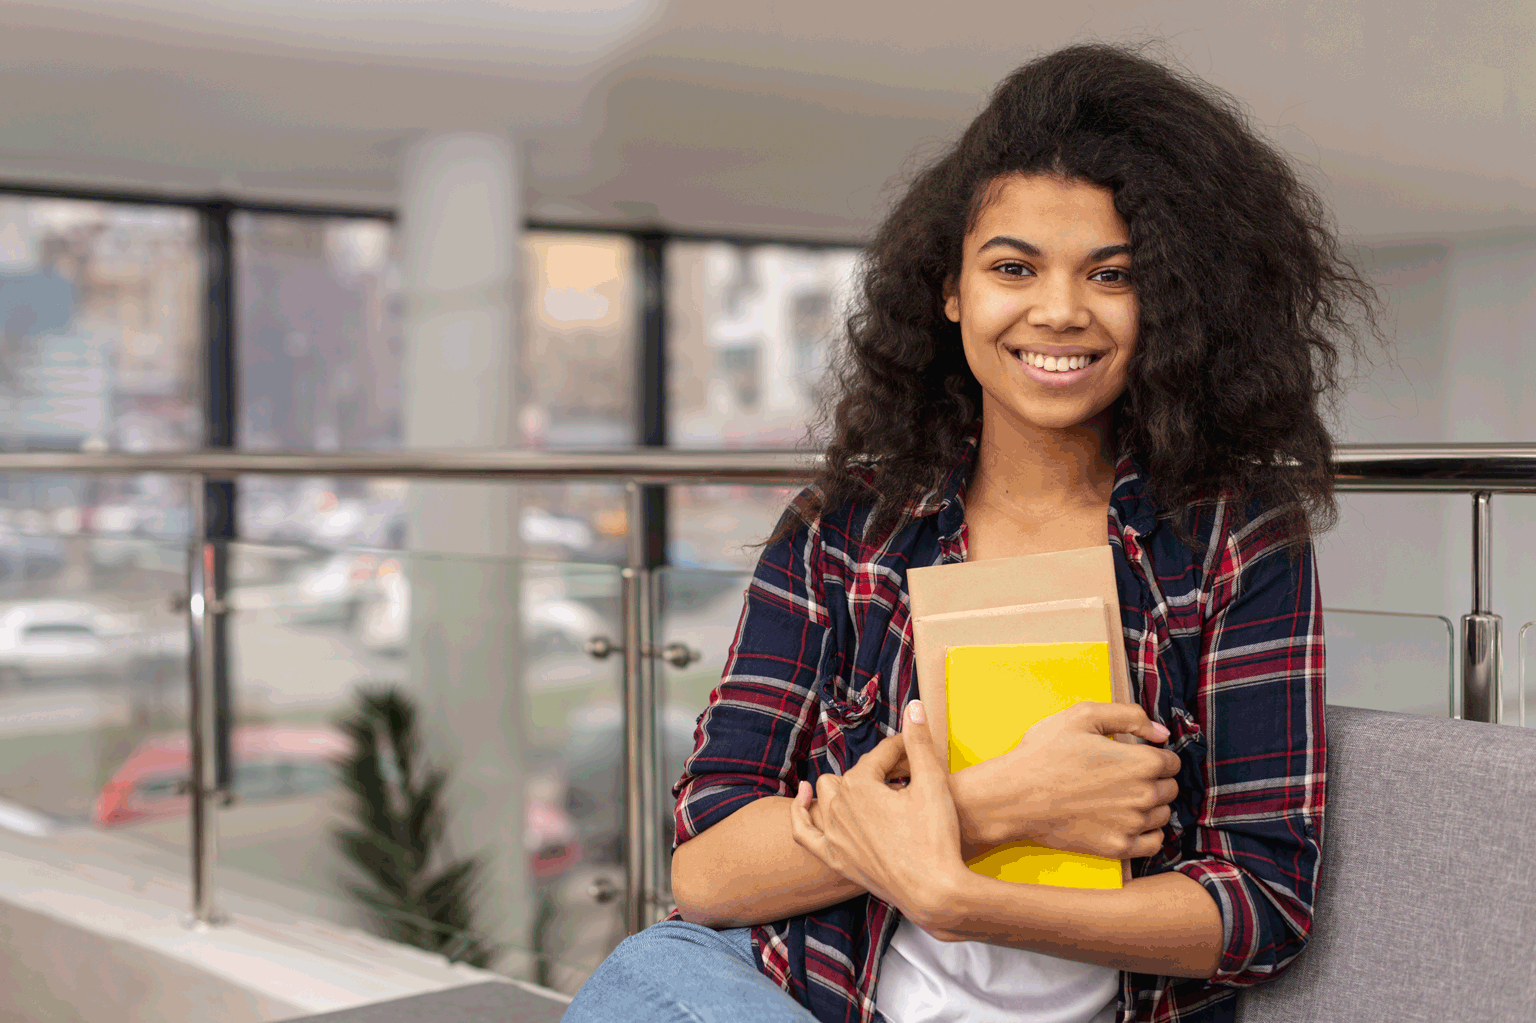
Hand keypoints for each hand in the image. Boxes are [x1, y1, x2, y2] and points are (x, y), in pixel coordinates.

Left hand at [789, 700, 965, 928]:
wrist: (935, 892)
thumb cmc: (937, 837)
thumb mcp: (933, 783)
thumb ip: (919, 741)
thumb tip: (912, 705)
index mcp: (861, 785)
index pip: (879, 757)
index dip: (901, 750)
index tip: (917, 750)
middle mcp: (839, 807)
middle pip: (852, 774)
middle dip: (875, 771)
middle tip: (904, 777)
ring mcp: (833, 834)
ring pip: (826, 796)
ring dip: (845, 788)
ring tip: (871, 789)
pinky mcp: (834, 858)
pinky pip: (804, 832)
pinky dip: (800, 812)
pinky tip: (805, 797)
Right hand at [959, 701, 1180, 860]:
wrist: (1014, 797)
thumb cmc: (1044, 753)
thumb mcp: (1082, 716)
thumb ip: (1130, 716)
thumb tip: (1162, 733)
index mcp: (1141, 763)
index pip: (1172, 761)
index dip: (1156, 754)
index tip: (1137, 755)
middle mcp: (1144, 796)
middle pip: (1170, 788)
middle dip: (1154, 779)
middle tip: (1125, 775)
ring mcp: (1131, 825)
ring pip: (1162, 814)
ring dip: (1150, 805)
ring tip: (1122, 796)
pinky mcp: (1118, 847)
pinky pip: (1153, 844)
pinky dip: (1147, 833)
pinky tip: (1128, 821)